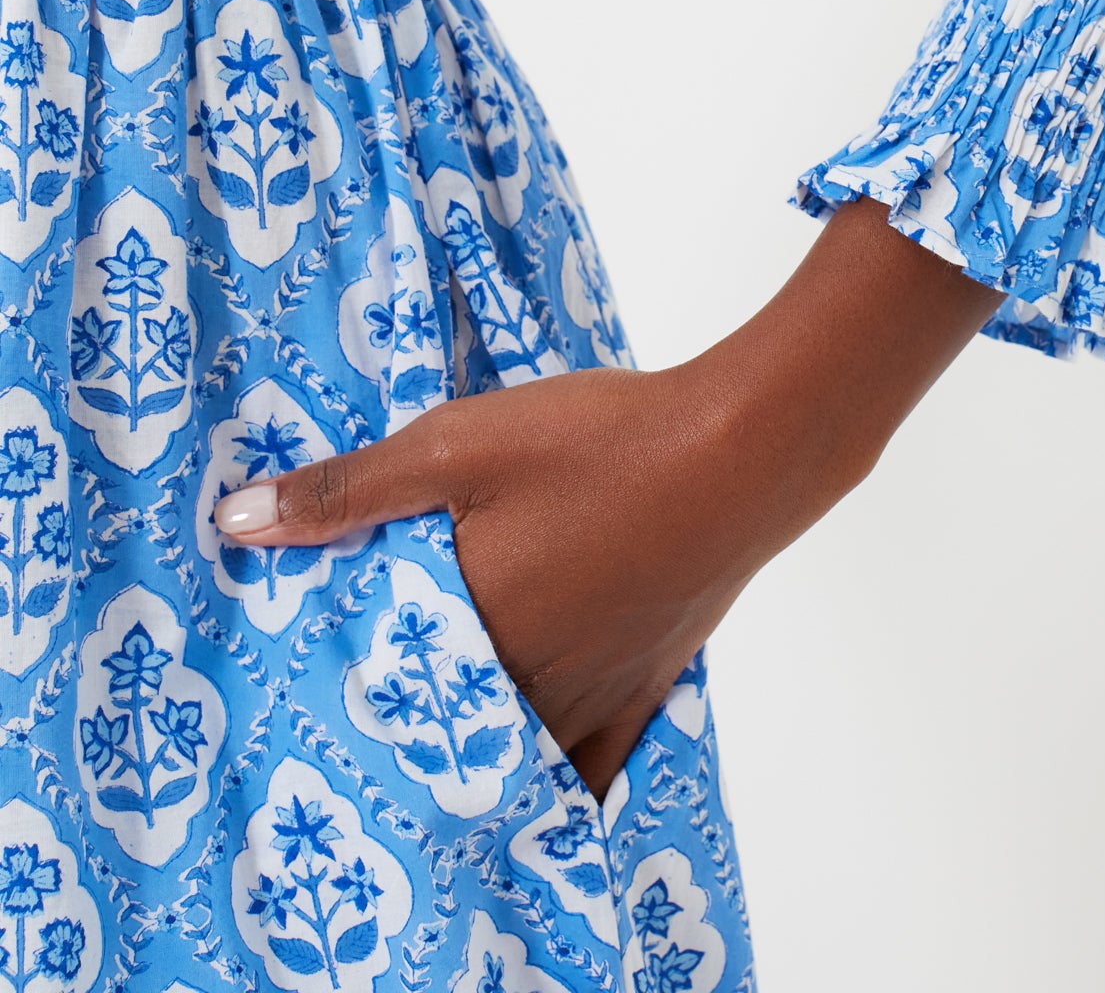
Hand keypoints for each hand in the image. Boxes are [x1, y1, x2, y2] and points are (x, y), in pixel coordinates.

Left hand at [212, 198, 1000, 799]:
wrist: (740, 450)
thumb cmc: (598, 442)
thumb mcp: (455, 444)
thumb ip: (349, 489)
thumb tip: (237, 521)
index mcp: (470, 632)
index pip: (375, 684)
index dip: (333, 681)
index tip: (295, 673)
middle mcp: (527, 684)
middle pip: (444, 730)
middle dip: (398, 723)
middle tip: (355, 709)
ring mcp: (594, 693)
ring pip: (512, 755)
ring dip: (471, 755)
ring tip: (431, 744)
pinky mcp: (648, 684)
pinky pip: (594, 764)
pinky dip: (558, 780)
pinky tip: (538, 789)